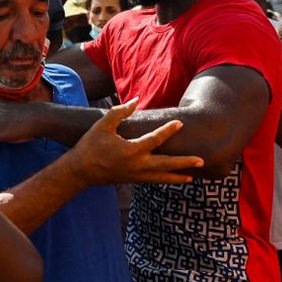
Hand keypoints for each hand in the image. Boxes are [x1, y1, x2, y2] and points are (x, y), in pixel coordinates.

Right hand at [70, 98, 202, 185]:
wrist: (80, 171)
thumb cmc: (90, 145)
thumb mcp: (102, 125)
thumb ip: (120, 112)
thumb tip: (136, 100)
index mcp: (130, 150)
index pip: (155, 139)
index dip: (168, 130)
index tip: (180, 123)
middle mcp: (136, 165)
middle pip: (166, 164)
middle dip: (184, 162)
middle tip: (201, 161)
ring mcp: (135, 175)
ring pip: (161, 177)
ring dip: (178, 176)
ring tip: (192, 176)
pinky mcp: (133, 180)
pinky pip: (154, 181)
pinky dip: (166, 179)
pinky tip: (175, 178)